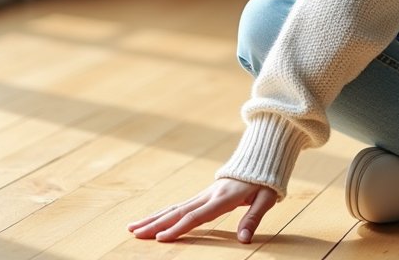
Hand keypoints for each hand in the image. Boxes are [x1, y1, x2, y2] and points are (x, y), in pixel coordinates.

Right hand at [127, 178, 276, 242]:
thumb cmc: (264, 182)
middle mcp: (209, 195)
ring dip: (154, 218)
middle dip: (156, 224)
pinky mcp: (202, 195)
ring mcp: (203, 194)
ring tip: (133, 228)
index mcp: (223, 198)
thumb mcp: (265, 199)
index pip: (198, 215)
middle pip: (179, 211)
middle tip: (135, 234)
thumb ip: (254, 218)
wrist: (260, 159)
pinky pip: (179, 205)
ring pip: (175, 207)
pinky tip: (150, 220)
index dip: (179, 227)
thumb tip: (243, 239)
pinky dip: (163, 213)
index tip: (160, 238)